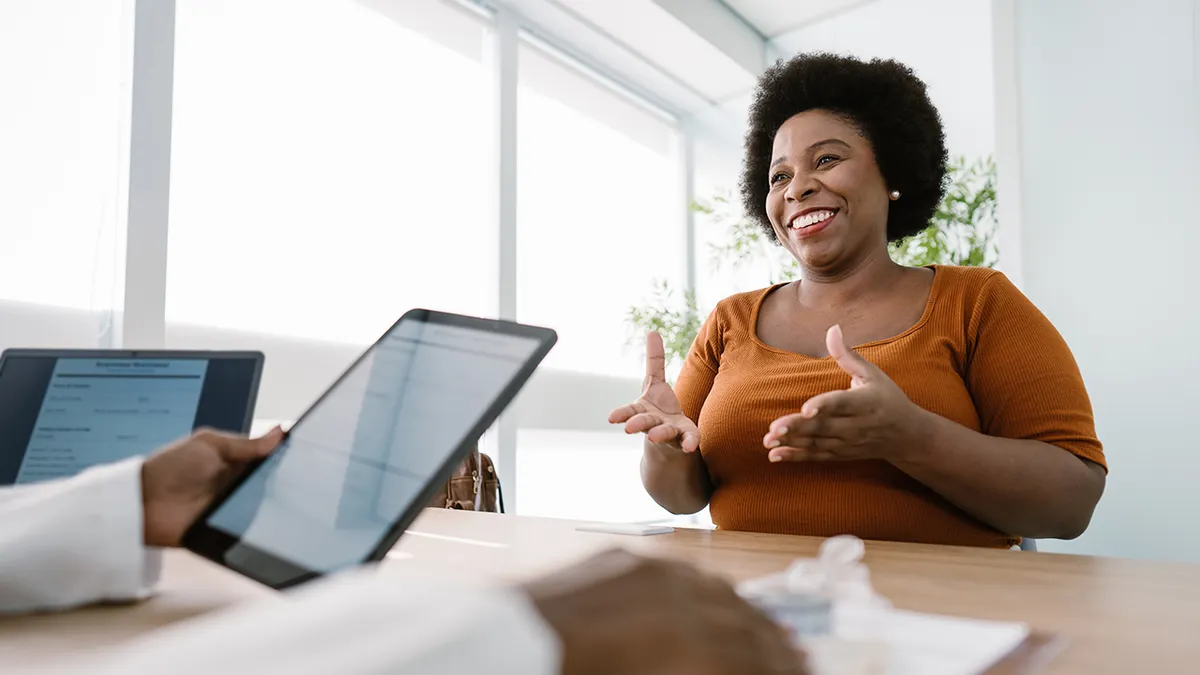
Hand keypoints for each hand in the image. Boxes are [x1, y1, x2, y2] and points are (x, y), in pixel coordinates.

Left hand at [141, 427, 283, 546]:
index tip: (300, 453)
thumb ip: (245, 443)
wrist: (145, 505)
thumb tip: (279, 433)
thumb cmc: (170, 467)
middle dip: (282, 478)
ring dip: (272, 500)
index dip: (282, 455)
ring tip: (286, 496)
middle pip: (269, 481)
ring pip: (264, 503)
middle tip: (295, 476)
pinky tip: (271, 517)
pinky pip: (251, 526)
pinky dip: (260, 523)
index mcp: (233, 460)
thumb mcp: (209, 444)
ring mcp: (233, 506)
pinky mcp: (228, 528)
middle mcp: (236, 483)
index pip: (266, 457)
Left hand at [524, 549, 808, 674]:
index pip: (758, 660)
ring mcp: (652, 573)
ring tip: (766, 637)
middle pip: (748, 626)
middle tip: (798, 662)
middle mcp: (682, 602)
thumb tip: (738, 665)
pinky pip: (679, 574)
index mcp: (694, 649)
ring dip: (747, 616)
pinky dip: (704, 593)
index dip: (784, 669)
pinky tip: (713, 605)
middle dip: (777, 648)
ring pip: (718, 592)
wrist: (499, 648)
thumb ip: (707, 672)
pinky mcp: (622, 559)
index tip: (804, 674)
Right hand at [608, 332, 699, 452]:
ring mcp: (669, 432)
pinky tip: (691, 446)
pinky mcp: (685, 438)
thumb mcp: (656, 382)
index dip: (622, 414)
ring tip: (654, 436)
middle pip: (644, 422)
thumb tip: (652, 331)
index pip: (630, 411)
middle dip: (637, 424)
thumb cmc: (659, 406)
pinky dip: (689, 443)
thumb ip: (654, 361)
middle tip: (628, 428)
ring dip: (658, 433)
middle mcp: (653, 423)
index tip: (611, 418)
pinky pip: (688, 441)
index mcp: (643, 410)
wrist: (671, 437)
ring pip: (663, 432)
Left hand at [763, 324, 929, 462]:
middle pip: (824, 426)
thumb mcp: (873, 374)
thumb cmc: (888, 398)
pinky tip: (775, 456)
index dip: (823, 406)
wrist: (907, 437)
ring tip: (768, 440)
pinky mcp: (841, 454)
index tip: (805, 409)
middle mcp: (856, 425)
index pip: (841, 403)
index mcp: (865, 402)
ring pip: (817, 443)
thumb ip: (848, 355)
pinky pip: (816, 456)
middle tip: (774, 427)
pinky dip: (795, 457)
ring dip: (791, 442)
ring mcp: (848, 442)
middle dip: (798, 428)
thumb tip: (832, 328)